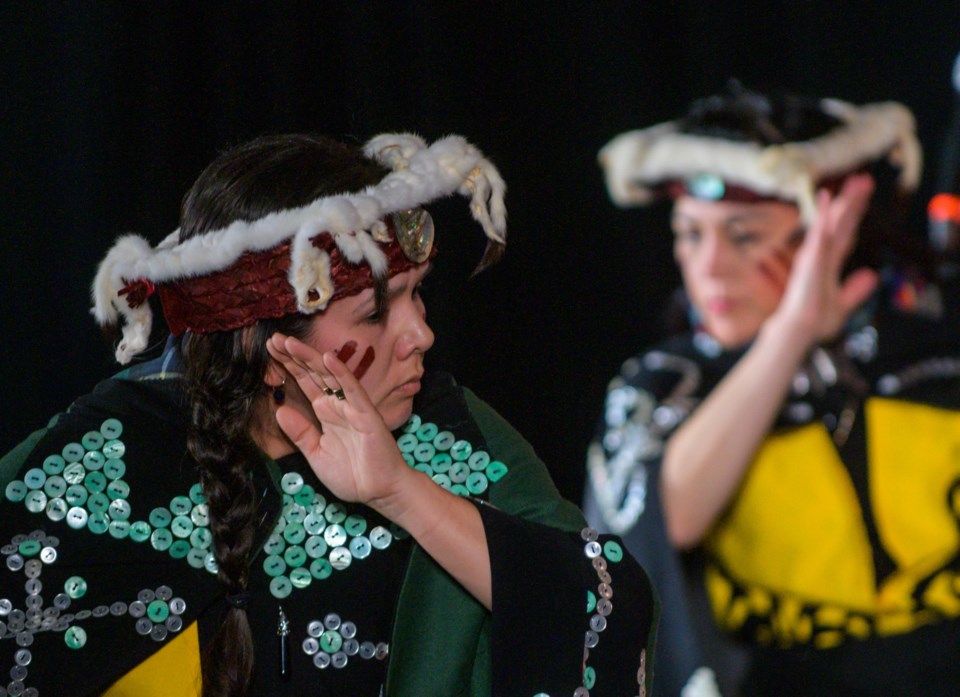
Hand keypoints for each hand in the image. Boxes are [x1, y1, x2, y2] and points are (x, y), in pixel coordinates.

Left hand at [265, 333, 410, 505]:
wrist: (379, 492)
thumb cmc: (352, 475)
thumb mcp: (316, 454)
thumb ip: (300, 433)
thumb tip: (279, 410)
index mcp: (325, 413)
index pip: (304, 383)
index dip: (289, 366)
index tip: (271, 350)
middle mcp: (337, 405)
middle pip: (313, 374)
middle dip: (294, 356)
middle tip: (274, 339)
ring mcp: (352, 407)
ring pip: (329, 376)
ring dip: (310, 358)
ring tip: (290, 342)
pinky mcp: (366, 414)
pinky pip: (352, 390)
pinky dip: (341, 373)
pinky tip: (328, 358)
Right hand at [770, 174, 878, 344]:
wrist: (799, 330)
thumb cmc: (814, 320)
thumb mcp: (843, 303)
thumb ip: (856, 289)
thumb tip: (872, 276)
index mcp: (829, 264)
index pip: (845, 234)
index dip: (855, 216)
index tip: (863, 198)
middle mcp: (822, 255)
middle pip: (841, 223)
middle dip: (853, 202)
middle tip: (863, 180)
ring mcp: (815, 254)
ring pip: (833, 222)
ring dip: (844, 201)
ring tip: (856, 182)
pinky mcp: (810, 258)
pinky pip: (819, 232)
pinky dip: (823, 215)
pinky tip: (827, 197)